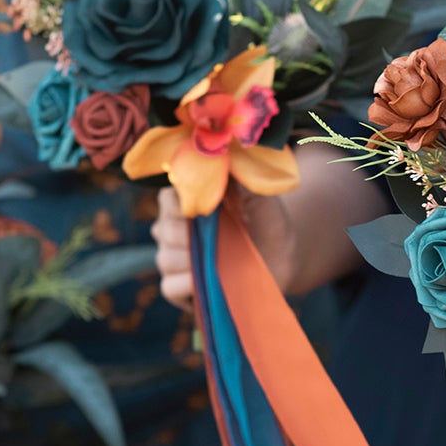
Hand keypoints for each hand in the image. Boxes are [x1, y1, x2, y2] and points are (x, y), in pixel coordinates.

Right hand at [151, 184, 298, 311]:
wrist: (282, 259)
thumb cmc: (267, 221)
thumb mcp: (258, 196)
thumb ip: (239, 178)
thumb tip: (224, 157)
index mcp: (184, 203)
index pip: (168, 199)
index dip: (186, 206)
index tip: (212, 210)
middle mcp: (170, 229)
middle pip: (163, 229)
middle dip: (191, 235)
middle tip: (221, 237)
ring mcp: (171, 259)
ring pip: (165, 258)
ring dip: (193, 260)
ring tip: (220, 259)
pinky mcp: (177, 288)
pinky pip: (169, 286)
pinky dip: (186, 284)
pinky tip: (208, 279)